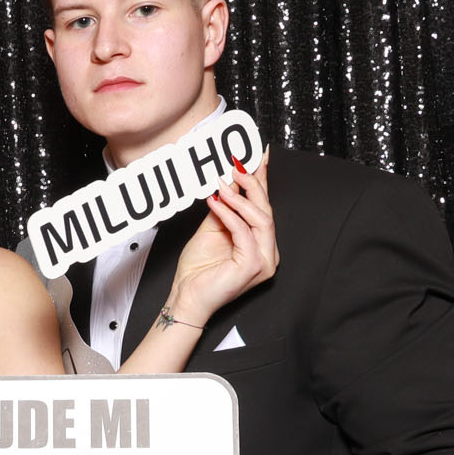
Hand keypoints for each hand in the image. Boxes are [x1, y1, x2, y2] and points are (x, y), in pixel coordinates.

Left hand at [166, 152, 276, 322]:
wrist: (186, 297)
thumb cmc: (197, 271)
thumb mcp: (211, 230)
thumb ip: (223, 210)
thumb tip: (228, 184)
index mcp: (260, 243)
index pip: (263, 207)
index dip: (261, 181)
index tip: (257, 157)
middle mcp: (267, 252)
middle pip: (266, 210)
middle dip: (252, 184)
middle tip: (236, 166)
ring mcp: (264, 260)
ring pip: (261, 219)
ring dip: (240, 198)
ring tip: (222, 184)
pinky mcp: (254, 266)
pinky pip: (245, 232)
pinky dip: (230, 214)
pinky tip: (216, 203)